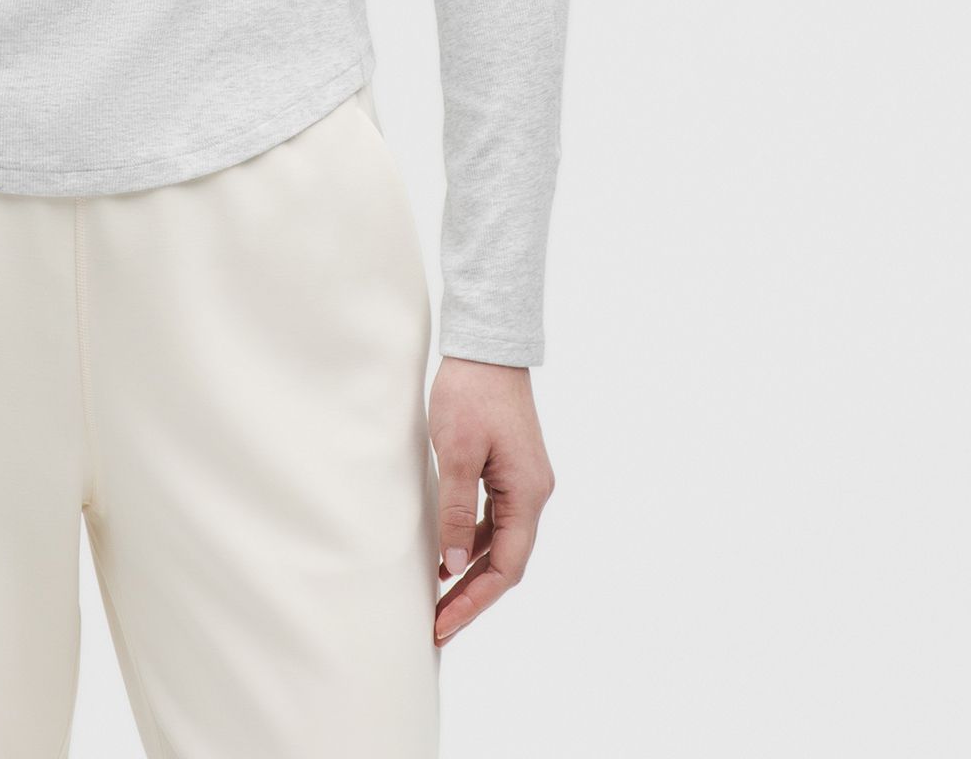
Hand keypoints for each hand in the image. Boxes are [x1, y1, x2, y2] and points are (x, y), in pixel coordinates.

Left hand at [427, 356, 554, 645]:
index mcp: (527, 494)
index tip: (444, 624)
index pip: (505, 567)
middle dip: (472, 596)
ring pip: (499, 542)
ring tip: (437, 599)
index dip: (474, 601)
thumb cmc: (471, 393)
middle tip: (437, 625)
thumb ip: (455, 510)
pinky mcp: (510, 469)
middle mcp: (533, 493)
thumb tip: (450, 565)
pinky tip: (445, 553)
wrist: (487, 345)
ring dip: (470, 571)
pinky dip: (470, 540)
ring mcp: (523, 481)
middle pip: (505, 561)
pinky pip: (493, 519)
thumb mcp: (456, 452)